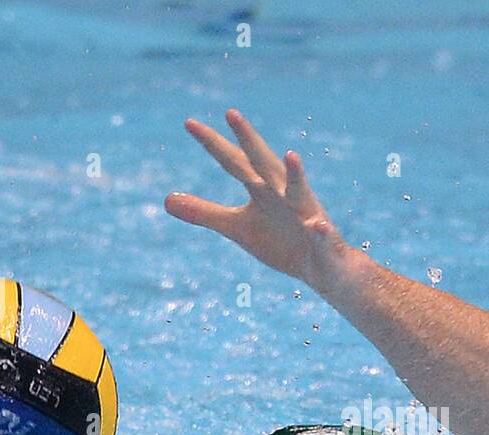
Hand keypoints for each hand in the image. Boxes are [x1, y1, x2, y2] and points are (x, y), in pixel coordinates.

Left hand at [165, 109, 349, 286]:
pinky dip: (321, 230)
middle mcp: (283, 194)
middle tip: (232, 113)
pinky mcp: (324, 239)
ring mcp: (305, 215)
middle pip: (264, 164)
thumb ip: (205, 212)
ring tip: (290, 155)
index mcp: (262, 189)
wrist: (322, 267)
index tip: (189, 123)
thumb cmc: (281, 242)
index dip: (212, 144)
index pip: (233, 162)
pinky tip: (318, 226)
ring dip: (296, 174)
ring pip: (300, 191)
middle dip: (249, 140)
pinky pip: (323, 233)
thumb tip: (165, 200)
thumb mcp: (237, 227)